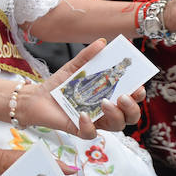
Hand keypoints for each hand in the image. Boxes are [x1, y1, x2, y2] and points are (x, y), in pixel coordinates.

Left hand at [21, 40, 144, 138]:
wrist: (37, 98)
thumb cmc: (60, 84)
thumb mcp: (74, 67)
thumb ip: (88, 56)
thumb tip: (102, 42)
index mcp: (110, 95)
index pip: (132, 98)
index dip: (138, 94)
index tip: (138, 86)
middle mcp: (106, 111)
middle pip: (130, 116)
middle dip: (132, 108)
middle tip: (124, 96)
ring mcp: (95, 121)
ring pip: (117, 126)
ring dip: (116, 115)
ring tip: (105, 102)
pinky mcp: (79, 129)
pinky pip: (91, 133)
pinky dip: (89, 126)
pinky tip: (82, 114)